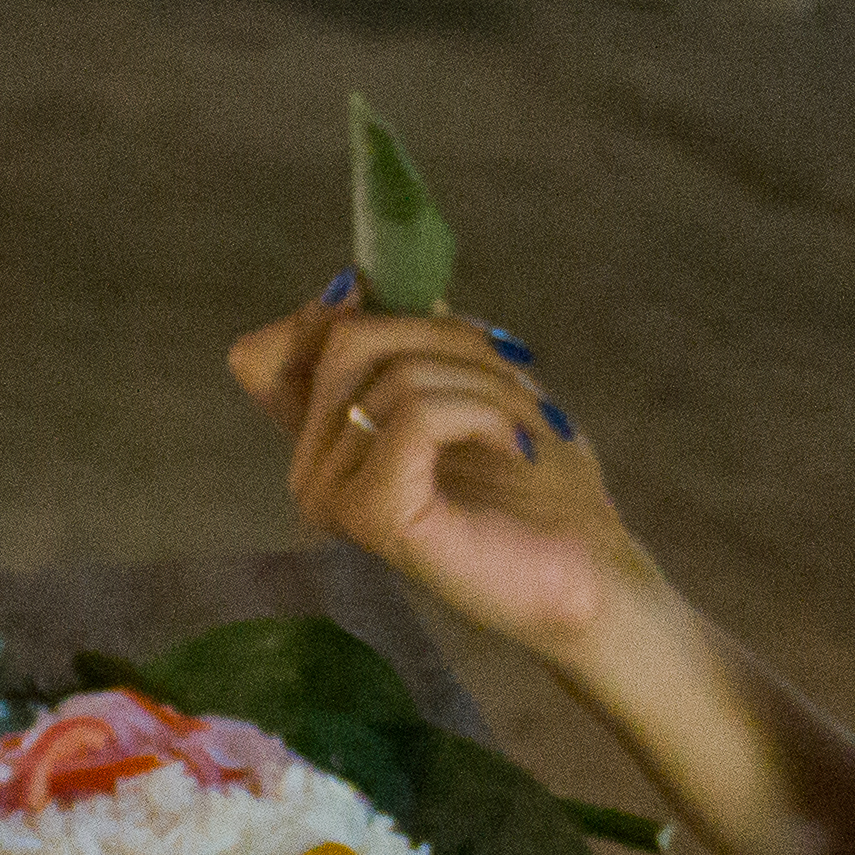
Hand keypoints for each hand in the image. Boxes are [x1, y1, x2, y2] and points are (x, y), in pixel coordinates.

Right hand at [223, 282, 646, 664]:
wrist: (590, 571)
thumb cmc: (537, 482)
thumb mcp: (469, 379)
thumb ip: (405, 339)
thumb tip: (351, 283)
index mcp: (325, 444)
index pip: (264, 356)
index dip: (324, 318)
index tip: (405, 322)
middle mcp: (311, 473)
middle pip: (344, 341)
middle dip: (447, 337)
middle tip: (515, 381)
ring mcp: (334, 498)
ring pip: (393, 375)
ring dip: (485, 383)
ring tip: (527, 427)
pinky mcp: (374, 515)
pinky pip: (415, 416)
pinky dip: (484, 414)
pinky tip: (517, 448)